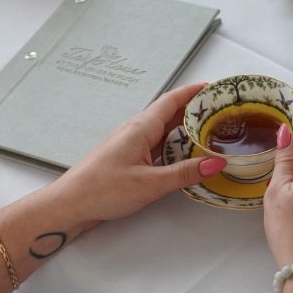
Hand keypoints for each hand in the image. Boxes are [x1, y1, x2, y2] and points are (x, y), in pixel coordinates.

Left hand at [55, 82, 225, 226]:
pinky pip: (157, 145)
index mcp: (141, 126)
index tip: (215, 87)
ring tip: (210, 133)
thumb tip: (217, 162)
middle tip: (221, 113)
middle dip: (195, 110)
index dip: (193, 91)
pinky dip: (174, 146)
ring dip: (185, 129)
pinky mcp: (128, 158)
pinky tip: (185, 156)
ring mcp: (131, 143)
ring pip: (164, 130)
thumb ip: (185, 172)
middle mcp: (137, 129)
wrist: (71, 204)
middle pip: (170, 113)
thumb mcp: (151, 183)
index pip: (172, 100)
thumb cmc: (105, 189)